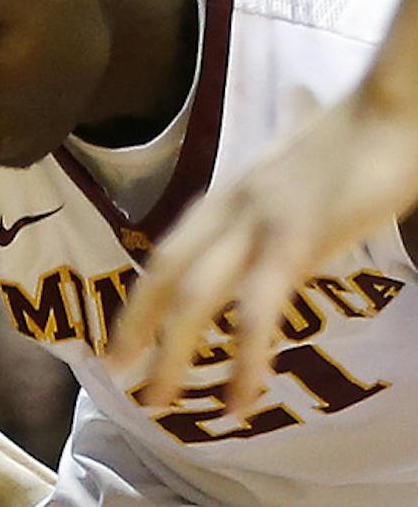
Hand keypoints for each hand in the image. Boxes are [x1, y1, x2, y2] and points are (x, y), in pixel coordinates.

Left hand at [108, 88, 417, 419]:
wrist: (399, 103)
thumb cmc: (364, 124)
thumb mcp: (308, 141)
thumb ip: (289, 145)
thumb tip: (295, 106)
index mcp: (231, 192)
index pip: (169, 250)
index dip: (140, 298)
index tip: (121, 340)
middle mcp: (231, 206)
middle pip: (164, 274)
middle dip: (135, 328)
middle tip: (117, 373)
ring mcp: (259, 223)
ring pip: (193, 299)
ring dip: (173, 357)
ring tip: (160, 402)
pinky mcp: (295, 240)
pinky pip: (256, 311)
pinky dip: (243, 360)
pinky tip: (241, 398)